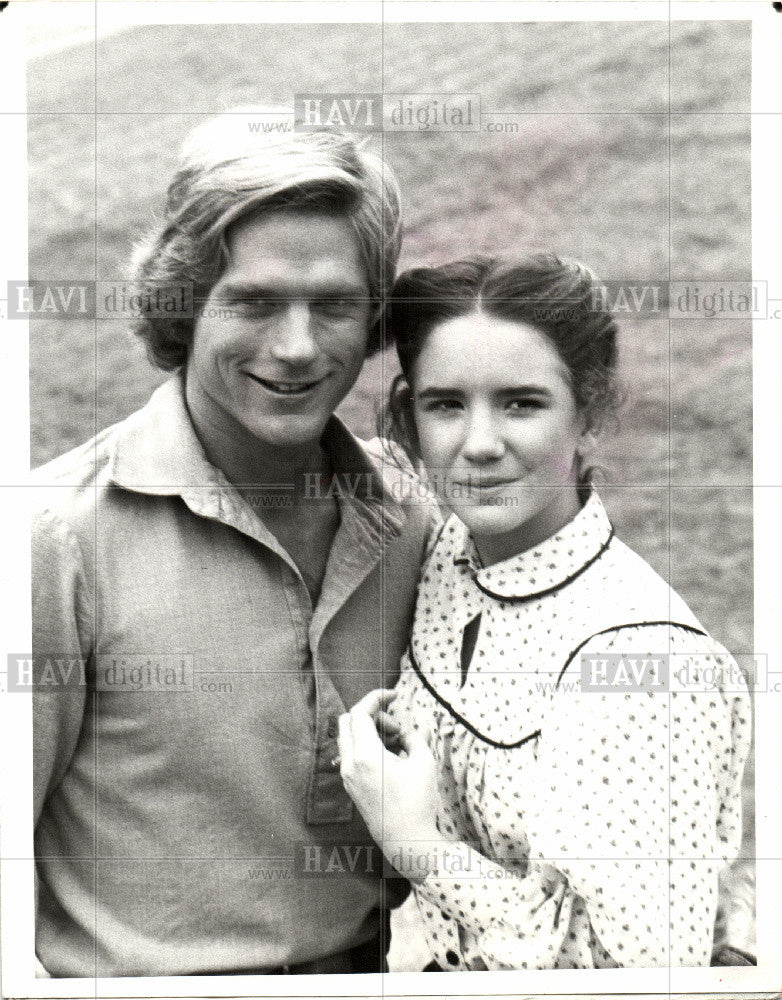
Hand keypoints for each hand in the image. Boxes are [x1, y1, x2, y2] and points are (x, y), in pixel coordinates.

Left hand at [338, 689, 441, 866]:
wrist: (407, 842)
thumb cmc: (418, 803)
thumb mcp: (424, 762)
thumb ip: (413, 737)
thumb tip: (403, 732)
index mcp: (365, 756)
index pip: (360, 713)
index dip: (376, 697)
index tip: (393, 695)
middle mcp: (350, 765)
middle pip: (349, 721)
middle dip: (372, 714)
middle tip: (397, 726)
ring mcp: (348, 777)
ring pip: (349, 737)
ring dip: (369, 730)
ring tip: (397, 742)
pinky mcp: (351, 786)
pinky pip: (352, 754)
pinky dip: (367, 745)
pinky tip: (390, 755)